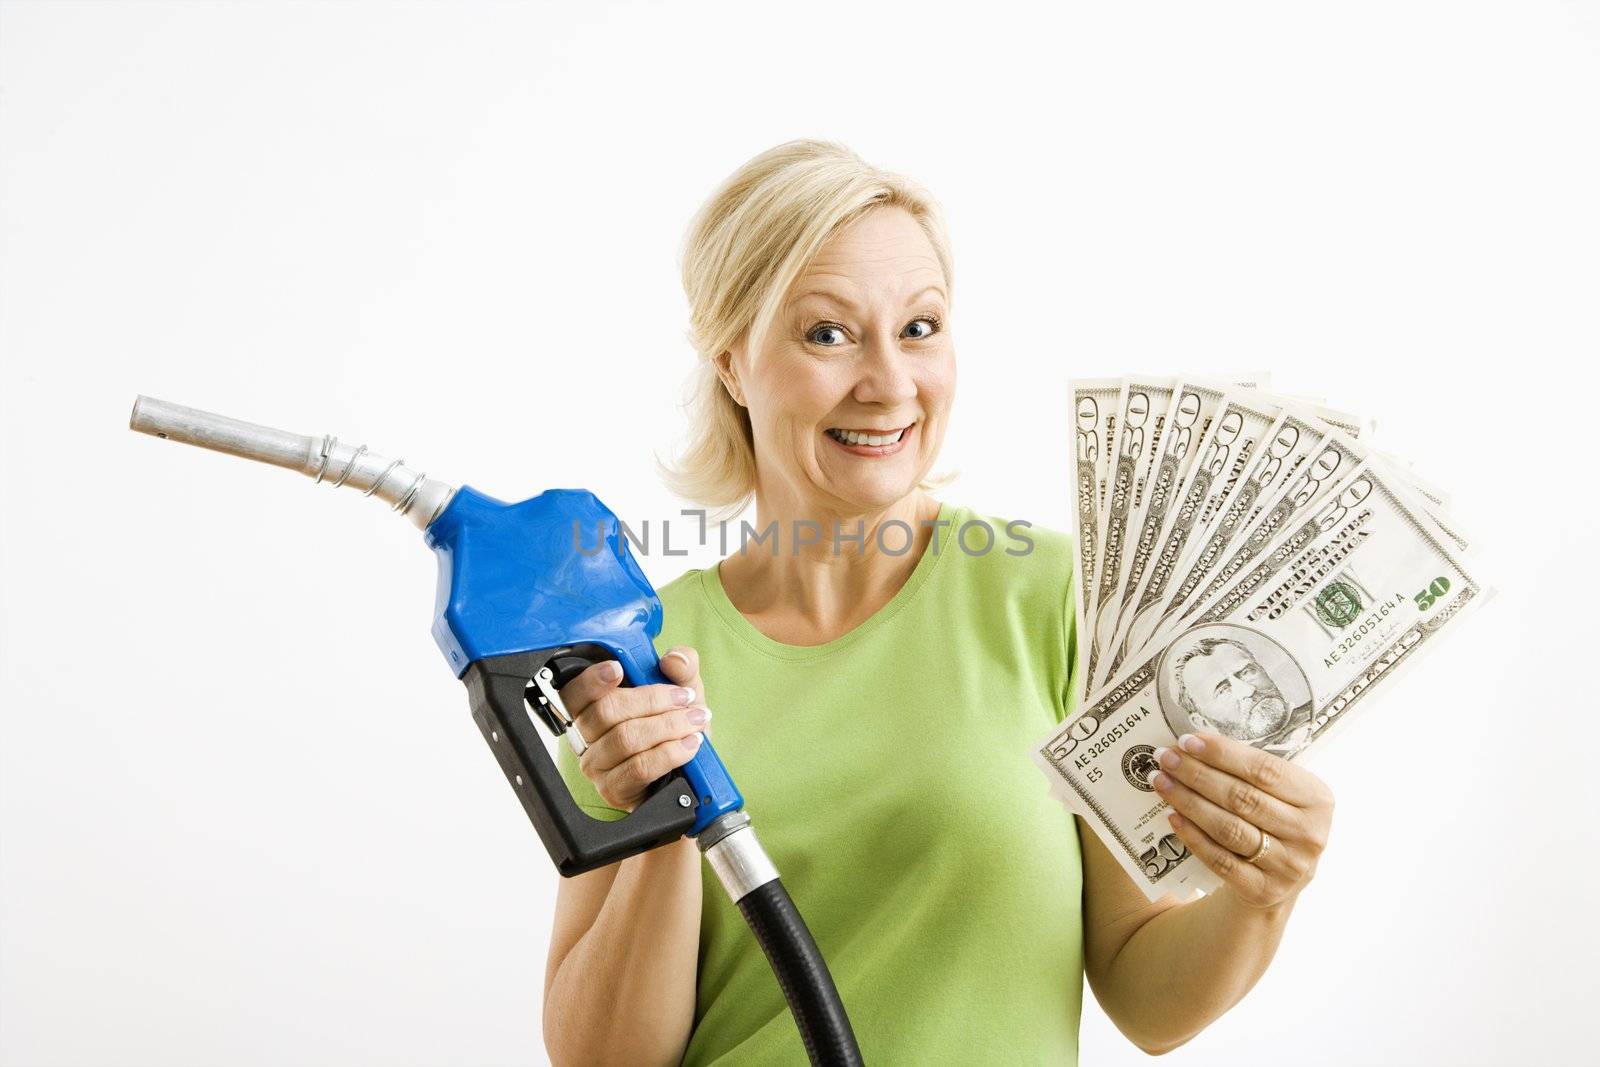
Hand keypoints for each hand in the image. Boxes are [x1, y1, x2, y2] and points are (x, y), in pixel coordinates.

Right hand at [558, 645, 711, 811]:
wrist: (687, 776)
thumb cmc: (675, 729)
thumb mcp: (684, 692)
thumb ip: (682, 669)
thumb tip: (672, 660)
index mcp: (592, 707)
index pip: (575, 692)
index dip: (593, 680)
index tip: (618, 668)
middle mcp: (586, 737)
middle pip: (606, 711)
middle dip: (652, 700)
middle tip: (684, 698)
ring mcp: (597, 766)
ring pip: (626, 739)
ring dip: (667, 726)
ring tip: (694, 722)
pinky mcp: (613, 789)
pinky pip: (640, 767)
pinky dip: (670, 753)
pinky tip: (690, 745)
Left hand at [1149, 731, 1333, 909]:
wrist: (1277, 883)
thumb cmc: (1271, 822)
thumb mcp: (1279, 796)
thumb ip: (1250, 772)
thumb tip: (1195, 744)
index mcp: (1317, 799)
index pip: (1265, 770)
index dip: (1224, 754)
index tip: (1188, 740)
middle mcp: (1309, 834)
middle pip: (1243, 798)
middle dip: (1198, 774)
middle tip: (1165, 758)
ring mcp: (1289, 866)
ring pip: (1229, 828)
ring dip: (1189, 801)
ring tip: (1161, 781)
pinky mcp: (1263, 891)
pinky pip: (1220, 859)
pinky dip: (1192, 836)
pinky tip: (1172, 816)